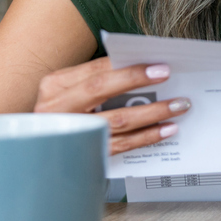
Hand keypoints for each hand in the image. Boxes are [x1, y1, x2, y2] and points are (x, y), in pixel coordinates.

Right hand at [34, 57, 190, 154]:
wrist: (43, 151)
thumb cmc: (65, 114)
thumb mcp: (72, 92)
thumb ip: (99, 79)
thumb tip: (144, 69)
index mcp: (56, 86)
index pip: (96, 69)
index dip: (128, 67)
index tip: (159, 66)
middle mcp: (58, 108)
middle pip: (101, 89)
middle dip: (137, 81)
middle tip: (167, 76)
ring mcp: (71, 132)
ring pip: (116, 120)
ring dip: (152, 112)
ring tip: (178, 106)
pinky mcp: (84, 154)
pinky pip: (121, 145)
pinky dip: (147, 137)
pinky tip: (166, 130)